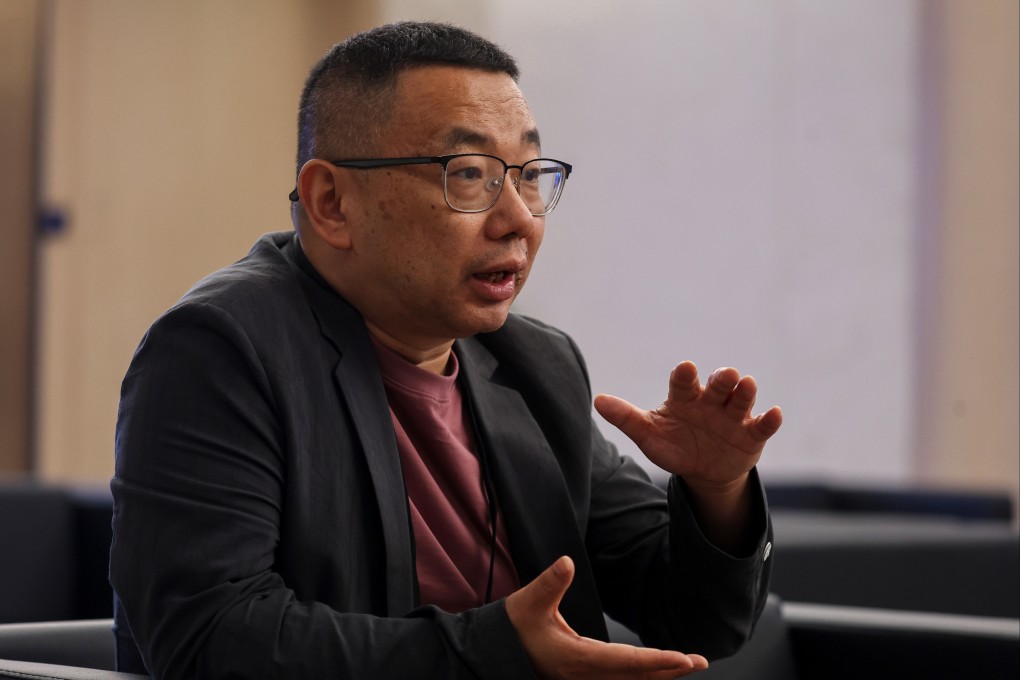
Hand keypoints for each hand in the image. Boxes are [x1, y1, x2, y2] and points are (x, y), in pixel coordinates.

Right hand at [505, 556, 707, 678]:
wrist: (493, 654)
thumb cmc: (511, 629)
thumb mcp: (529, 602)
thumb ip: (550, 583)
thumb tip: (568, 562)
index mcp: (577, 659)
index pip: (627, 662)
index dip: (658, 660)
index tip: (685, 659)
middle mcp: (585, 675)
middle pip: (636, 676)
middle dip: (669, 669)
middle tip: (699, 661)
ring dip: (658, 674)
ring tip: (685, 665)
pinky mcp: (581, 677)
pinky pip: (619, 679)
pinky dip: (641, 675)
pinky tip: (654, 670)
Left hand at [594, 362, 781, 488]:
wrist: (702, 471)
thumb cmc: (674, 445)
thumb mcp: (649, 434)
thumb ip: (626, 417)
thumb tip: (597, 401)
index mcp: (685, 397)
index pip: (684, 382)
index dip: (685, 375)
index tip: (685, 369)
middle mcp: (711, 401)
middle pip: (717, 385)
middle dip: (722, 379)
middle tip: (725, 375)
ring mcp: (733, 416)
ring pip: (741, 399)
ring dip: (745, 392)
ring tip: (747, 385)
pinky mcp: (751, 434)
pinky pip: (762, 425)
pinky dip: (769, 419)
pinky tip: (775, 414)